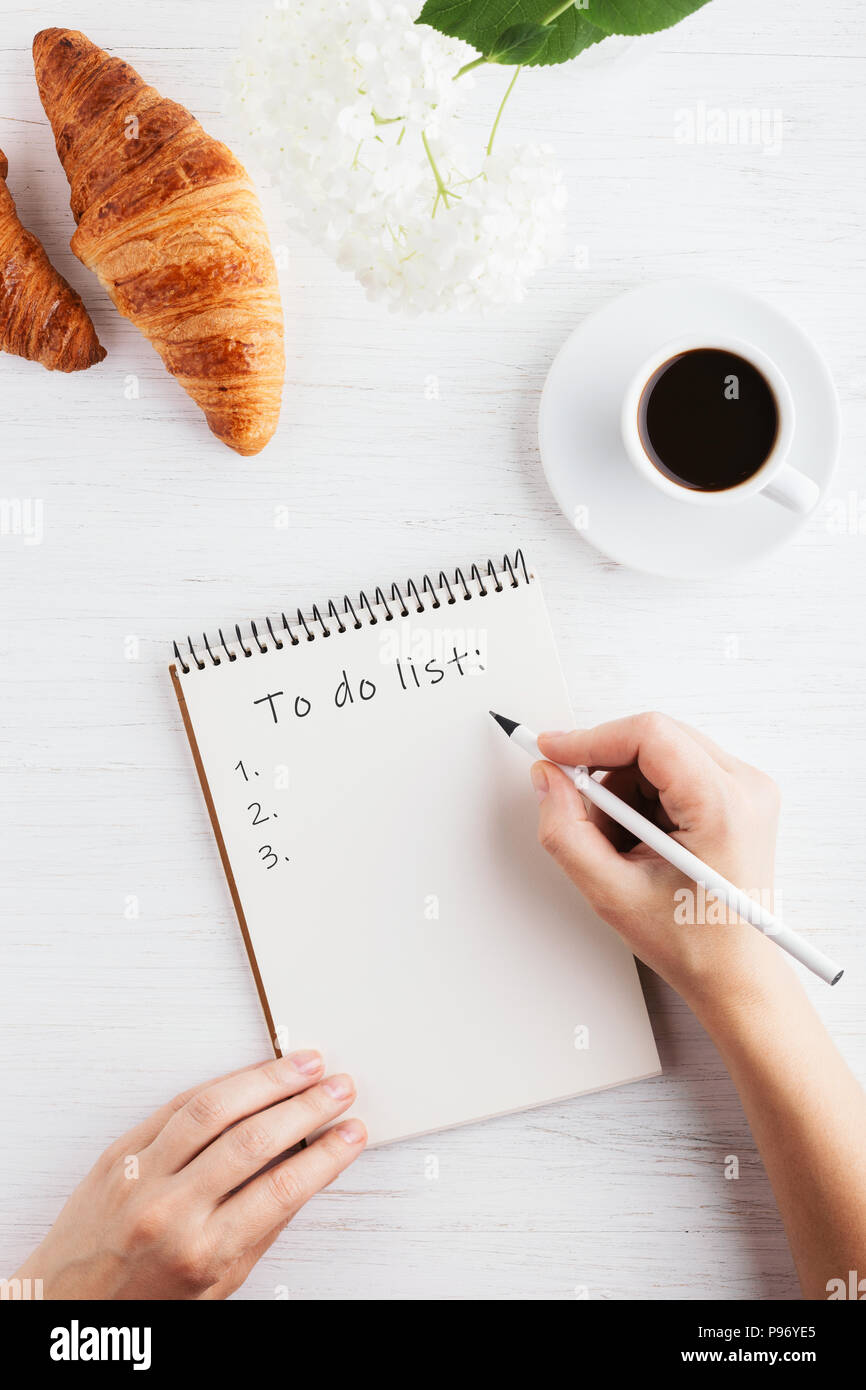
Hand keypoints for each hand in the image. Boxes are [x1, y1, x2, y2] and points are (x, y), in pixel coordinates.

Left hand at [12, 1053, 365, 1298]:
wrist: (67, 1303)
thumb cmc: (146, 1301)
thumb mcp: (220, 1282)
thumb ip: (263, 1225)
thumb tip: (308, 1168)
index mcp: (202, 1252)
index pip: (282, 1189)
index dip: (326, 1155)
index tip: (353, 1132)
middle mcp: (170, 1210)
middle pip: (254, 1140)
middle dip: (307, 1107)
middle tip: (339, 1088)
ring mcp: (141, 1175)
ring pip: (214, 1108)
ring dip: (268, 1079)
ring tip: (304, 1065)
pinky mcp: (121, 1150)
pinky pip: (178, 1105)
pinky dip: (222, 1083)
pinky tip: (252, 1074)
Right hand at [533, 713, 792, 1017]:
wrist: (734, 972)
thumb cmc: (693, 942)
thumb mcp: (611, 893)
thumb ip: (566, 831)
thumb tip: (547, 780)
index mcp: (724, 807)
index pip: (649, 736)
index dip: (591, 739)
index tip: (552, 752)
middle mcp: (744, 787)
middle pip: (653, 739)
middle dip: (605, 771)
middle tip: (580, 811)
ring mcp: (746, 788)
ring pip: (658, 754)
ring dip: (623, 790)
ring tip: (620, 846)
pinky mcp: (736, 795)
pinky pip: (673, 770)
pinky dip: (642, 798)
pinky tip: (641, 841)